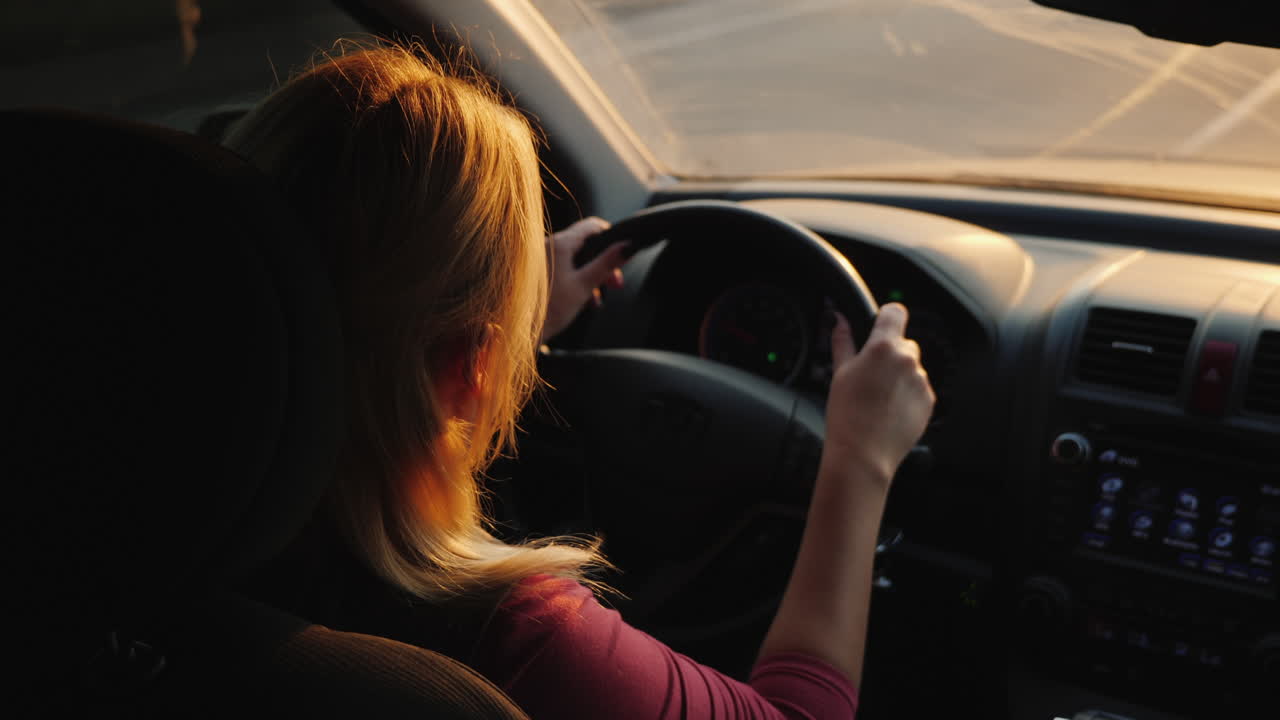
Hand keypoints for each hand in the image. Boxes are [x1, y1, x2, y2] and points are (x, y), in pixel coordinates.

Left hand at [541, 217, 628, 342]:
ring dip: (589, 275)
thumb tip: (627, 246)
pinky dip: (574, 279)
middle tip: (615, 283)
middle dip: (602, 264)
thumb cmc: (546, 311)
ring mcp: (538, 257)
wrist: (516, 331)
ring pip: (573, 258)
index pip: (592, 226)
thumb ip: (607, 264)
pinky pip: (561, 268)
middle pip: (584, 245)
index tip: (620, 255)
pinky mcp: (535, 271)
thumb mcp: (584, 286)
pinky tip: (580, 299)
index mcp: (559, 243)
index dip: (611, 238)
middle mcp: (546, 244)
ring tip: (596, 298)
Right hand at [821, 303, 935, 490]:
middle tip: (871, 375)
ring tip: (879, 398)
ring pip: (912, 367)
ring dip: (900, 376)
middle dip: (890, 354)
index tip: (880, 326)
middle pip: (904, 343)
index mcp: (883, 347)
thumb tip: (839, 321)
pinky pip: (919, 388)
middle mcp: (907, 360)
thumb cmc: (847, 415)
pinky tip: (890, 410)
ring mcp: (921, 381)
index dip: (886, 318)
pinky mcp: (929, 400)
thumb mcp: (839, 373)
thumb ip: (842, 341)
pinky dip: (908, 395)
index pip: (895, 312)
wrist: (864, 454)